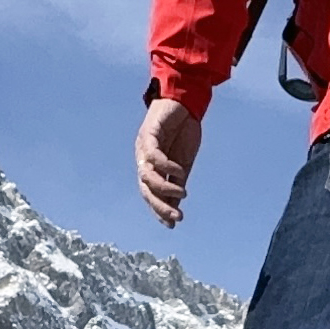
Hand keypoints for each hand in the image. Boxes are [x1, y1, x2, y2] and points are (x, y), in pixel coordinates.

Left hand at [135, 98, 201, 227]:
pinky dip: (166, 166)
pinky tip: (179, 172)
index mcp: (152, 167)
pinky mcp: (150, 134)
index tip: (172, 225)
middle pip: (145, 189)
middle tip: (177, 218)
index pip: (150, 194)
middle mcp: (144, 159)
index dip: (159, 210)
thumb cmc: (184, 131)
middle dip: (160, 206)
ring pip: (146, 176)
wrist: (185, 103)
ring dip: (163, 188)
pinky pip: (154, 155)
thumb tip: (176, 206)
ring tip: (182, 193)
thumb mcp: (184, 163)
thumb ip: (178, 182)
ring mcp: (145, 147)